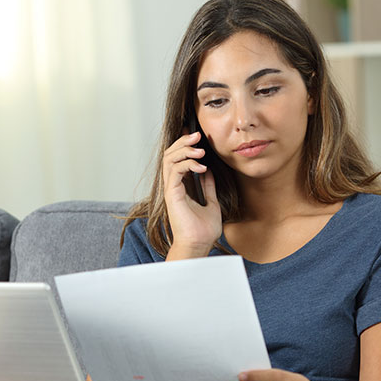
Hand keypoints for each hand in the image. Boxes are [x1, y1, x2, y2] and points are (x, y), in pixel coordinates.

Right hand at [162, 131, 220, 257]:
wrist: (199, 244)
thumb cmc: (203, 230)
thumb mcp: (211, 202)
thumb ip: (208, 187)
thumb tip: (208, 172)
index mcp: (180, 187)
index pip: (176, 159)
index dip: (184, 145)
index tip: (197, 136)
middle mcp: (172, 186)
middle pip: (170, 155)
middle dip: (183, 142)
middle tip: (197, 135)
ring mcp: (170, 190)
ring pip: (169, 159)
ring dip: (184, 150)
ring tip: (200, 150)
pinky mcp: (172, 194)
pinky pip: (175, 171)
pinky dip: (187, 164)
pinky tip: (201, 167)